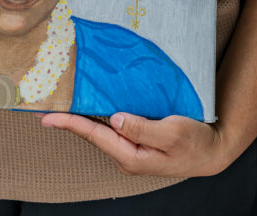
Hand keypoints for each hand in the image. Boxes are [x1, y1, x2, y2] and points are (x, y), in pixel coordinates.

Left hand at [39, 111, 230, 178]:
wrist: (210, 151)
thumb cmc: (194, 142)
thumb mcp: (172, 134)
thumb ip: (143, 129)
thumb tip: (116, 119)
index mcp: (131, 156)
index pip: (94, 135)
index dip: (70, 123)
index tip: (48, 116)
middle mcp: (125, 155)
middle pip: (90, 133)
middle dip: (69, 118)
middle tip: (45, 105)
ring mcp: (129, 148)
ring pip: (99, 129)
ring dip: (80, 116)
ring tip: (60, 101)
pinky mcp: (135, 139)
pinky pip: (110, 126)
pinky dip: (96, 114)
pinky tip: (89, 104)